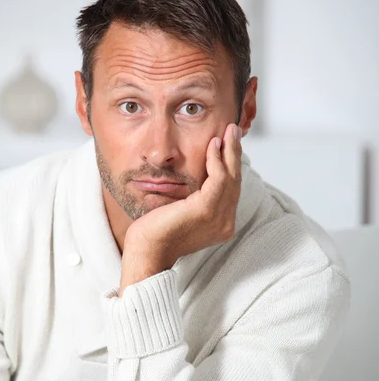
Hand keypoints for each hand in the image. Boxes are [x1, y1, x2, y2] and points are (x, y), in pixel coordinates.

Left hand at [119, 123, 242, 294]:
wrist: (146, 250)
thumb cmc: (156, 233)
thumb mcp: (181, 212)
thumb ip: (194, 198)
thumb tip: (196, 176)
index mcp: (221, 225)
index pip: (231, 190)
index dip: (231, 165)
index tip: (227, 144)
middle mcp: (225, 223)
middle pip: (235, 181)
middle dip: (235, 153)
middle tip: (233, 130)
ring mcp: (219, 218)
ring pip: (231, 177)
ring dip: (229, 150)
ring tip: (227, 131)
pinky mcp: (206, 209)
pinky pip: (219, 178)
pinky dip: (217, 160)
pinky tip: (213, 145)